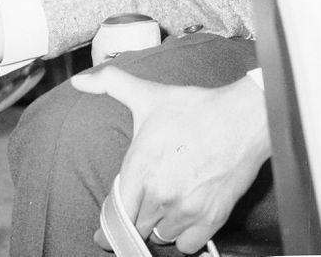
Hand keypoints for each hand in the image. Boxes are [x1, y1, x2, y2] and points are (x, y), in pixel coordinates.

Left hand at [71, 68, 269, 252]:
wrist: (241, 119)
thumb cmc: (193, 108)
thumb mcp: (147, 94)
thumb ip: (109, 84)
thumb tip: (78, 80)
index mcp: (140, 166)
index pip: (115, 212)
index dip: (109, 225)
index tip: (102, 235)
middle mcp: (160, 194)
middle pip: (137, 226)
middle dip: (136, 219)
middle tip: (140, 209)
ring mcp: (186, 210)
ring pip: (161, 236)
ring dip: (158, 228)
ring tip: (162, 208)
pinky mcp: (211, 219)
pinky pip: (187, 246)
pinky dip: (183, 238)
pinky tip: (182, 220)